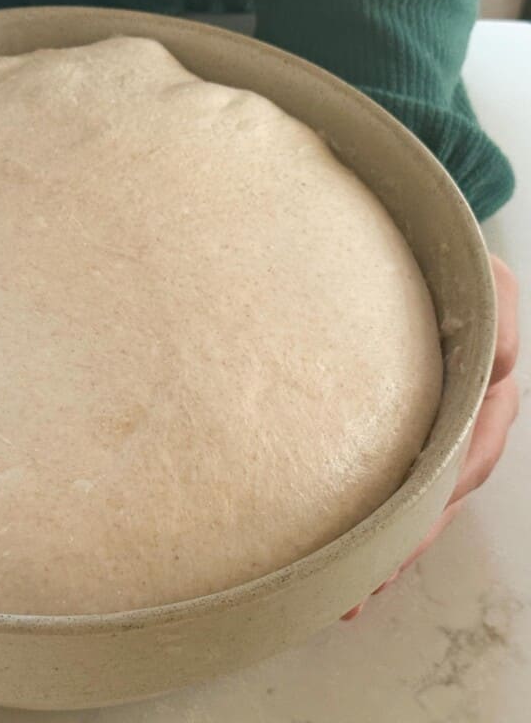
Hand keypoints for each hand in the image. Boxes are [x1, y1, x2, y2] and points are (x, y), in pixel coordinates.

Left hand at [343, 254, 519, 619]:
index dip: (429, 512)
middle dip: (397, 551)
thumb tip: (505, 361)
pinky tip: (338, 553)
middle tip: (352, 594)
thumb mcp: (483, 279)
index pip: (462, 465)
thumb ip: (498, 314)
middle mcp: (462, 422)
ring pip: (408, 501)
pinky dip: (366, 520)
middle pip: (431, 500)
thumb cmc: (446, 262)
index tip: (393, 552)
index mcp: (485, 395)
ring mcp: (428, 429)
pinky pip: (384, 481)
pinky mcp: (394, 429)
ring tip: (340, 595)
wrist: (408, 249)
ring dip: (379, 550)